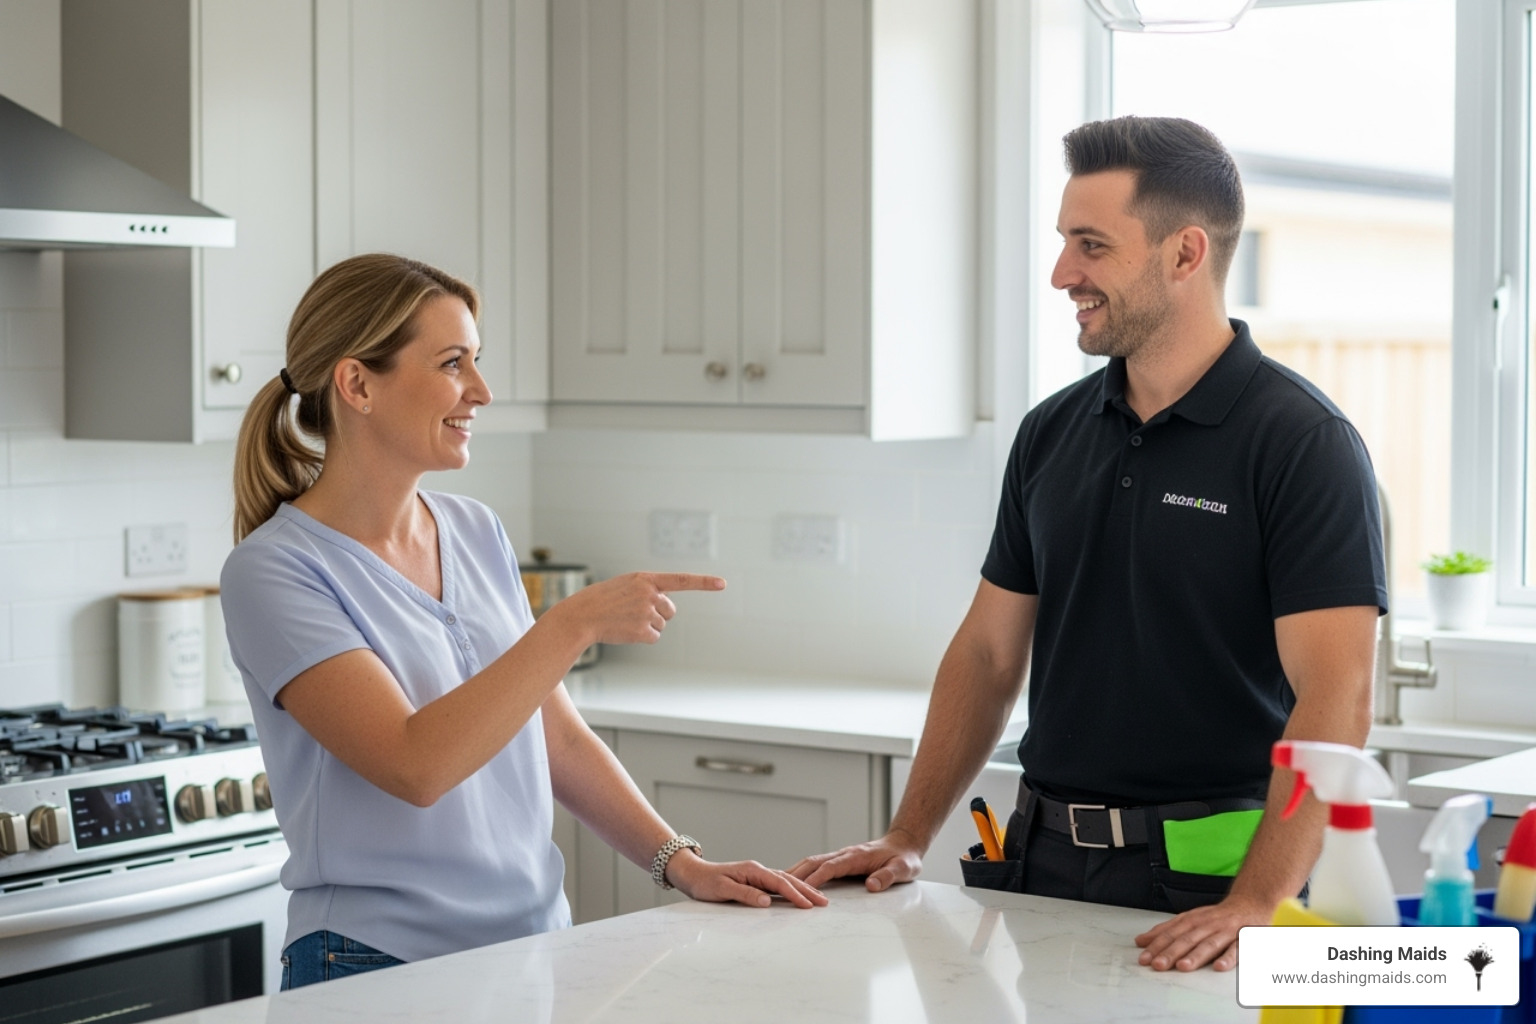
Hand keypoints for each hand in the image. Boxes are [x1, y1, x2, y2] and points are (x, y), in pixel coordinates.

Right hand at [552, 572, 725, 646]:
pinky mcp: (643, 631)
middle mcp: (649, 594)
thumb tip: (666, 609)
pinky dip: (643, 637)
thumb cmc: (601, 600)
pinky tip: (626, 631)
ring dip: (647, 626)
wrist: (581, 616)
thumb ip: (648, 590)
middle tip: (633, 613)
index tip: (722, 584)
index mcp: (645, 579)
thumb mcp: (625, 585)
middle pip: (670, 610)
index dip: (704, 582)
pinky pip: (654, 637)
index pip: (681, 580)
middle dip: (658, 614)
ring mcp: (647, 612)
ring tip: (625, 620)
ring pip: (661, 624)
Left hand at [664, 850, 828, 908]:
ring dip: (802, 889)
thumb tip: (767, 902)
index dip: (795, 894)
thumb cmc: (705, 882)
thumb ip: (745, 894)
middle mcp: (757, 870)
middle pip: (787, 880)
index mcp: (753, 870)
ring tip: (817, 898)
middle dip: (807, 891)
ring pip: (784, 881)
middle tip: (824, 902)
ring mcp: (757, 874)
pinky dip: (790, 889)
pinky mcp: (754, 880)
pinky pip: (777, 884)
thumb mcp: (723, 889)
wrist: (692, 873)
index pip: (779, 882)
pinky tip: (798, 894)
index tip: (809, 905)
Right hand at [786, 830, 923, 891]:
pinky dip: (803, 871)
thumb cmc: (905, 859)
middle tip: (777, 887)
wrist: (905, 845)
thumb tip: (871, 886)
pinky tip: (794, 880)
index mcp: (856, 856)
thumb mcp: (903, 869)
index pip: (830, 867)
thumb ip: (887, 876)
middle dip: (796, 874)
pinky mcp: (841, 861)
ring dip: (796, 872)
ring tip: (777, 884)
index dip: (815, 878)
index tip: (799, 887)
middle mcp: (845, 854)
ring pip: (812, 862)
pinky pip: (818, 865)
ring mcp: (842, 856)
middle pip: (814, 862)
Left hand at [1134, 892, 1274, 971]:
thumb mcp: (1190, 919)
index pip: (1171, 933)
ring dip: (1196, 955)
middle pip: (1187, 939)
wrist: (1250, 902)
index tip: (1143, 957)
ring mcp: (1226, 932)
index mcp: (1193, 920)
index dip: (1157, 945)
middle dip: (1171, 952)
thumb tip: (1141, 941)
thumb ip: (1167, 931)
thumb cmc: (1217, 916)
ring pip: (1209, 944)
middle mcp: (1207, 925)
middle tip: (1157, 964)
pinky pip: (1237, 949)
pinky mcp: (1244, 939)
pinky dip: (1229, 958)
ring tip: (1183, 966)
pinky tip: (1219, 967)